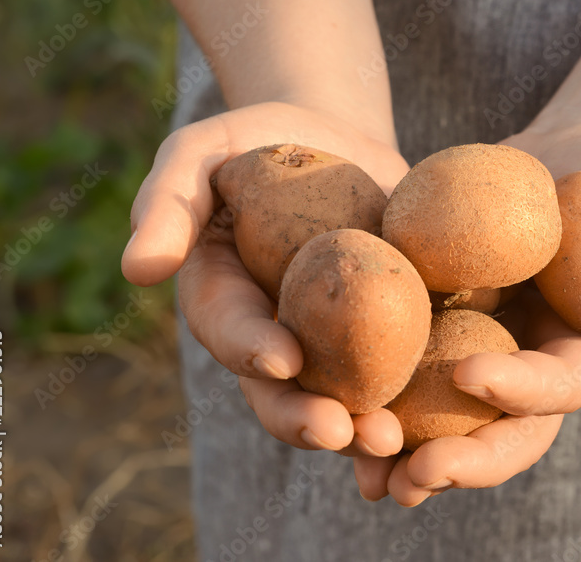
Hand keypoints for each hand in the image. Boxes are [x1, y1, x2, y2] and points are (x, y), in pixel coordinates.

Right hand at [122, 101, 410, 455]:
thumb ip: (168, 204)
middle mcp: (277, 332)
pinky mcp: (389, 326)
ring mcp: (334, 338)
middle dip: (308, 417)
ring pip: (344, 397)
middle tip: (341, 433)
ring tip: (391, 444)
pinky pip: (403, 369)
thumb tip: (137, 270)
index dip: (251, 349)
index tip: (283, 359)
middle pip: (284, 389)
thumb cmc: (252, 142)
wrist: (331, 137)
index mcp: (225, 299)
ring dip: (364, 429)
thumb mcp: (201, 154)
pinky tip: (442, 420)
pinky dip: (418, 400)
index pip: (231, 330)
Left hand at [352, 122, 580, 505]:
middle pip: (494, 427)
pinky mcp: (438, 311)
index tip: (475, 375)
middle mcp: (529, 366)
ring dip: (399, 442)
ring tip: (354, 459)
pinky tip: (321, 386)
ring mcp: (481, 341)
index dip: (522, 392)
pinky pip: (401, 349)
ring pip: (438, 407)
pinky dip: (368, 373)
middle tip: (407, 478)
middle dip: (455, 459)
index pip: (558, 390)